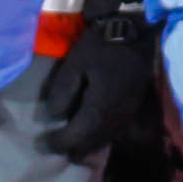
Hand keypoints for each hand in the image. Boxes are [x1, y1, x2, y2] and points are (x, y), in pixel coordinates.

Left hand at [36, 0, 160, 158]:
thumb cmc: (103, 45)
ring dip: (87, 145)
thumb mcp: (76, 63)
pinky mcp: (133, 109)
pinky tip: (91, 131)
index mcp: (98, 110)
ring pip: (104, 141)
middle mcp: (114, 120)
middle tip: (56, 145)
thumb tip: (55, 115)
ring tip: (71, 143)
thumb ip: (63, 91)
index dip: (59, 143)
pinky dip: (100, 137)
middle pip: (91, 145)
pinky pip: (114, 132)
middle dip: (73, 148)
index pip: (75, 137)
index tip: (44, 142)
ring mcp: (126, 116)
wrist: (138, 33)